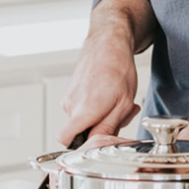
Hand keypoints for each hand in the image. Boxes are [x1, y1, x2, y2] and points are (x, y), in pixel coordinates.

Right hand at [56, 29, 140, 146]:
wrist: (109, 44)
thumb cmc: (118, 69)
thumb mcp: (123, 104)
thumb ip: (108, 127)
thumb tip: (97, 143)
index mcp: (83, 111)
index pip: (66, 140)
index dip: (81, 144)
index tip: (96, 140)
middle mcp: (70, 105)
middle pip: (79, 131)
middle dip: (98, 128)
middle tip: (118, 114)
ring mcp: (68, 97)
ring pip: (81, 119)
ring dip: (99, 116)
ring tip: (115, 101)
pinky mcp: (70, 91)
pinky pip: (80, 108)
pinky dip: (95, 106)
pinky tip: (108, 94)